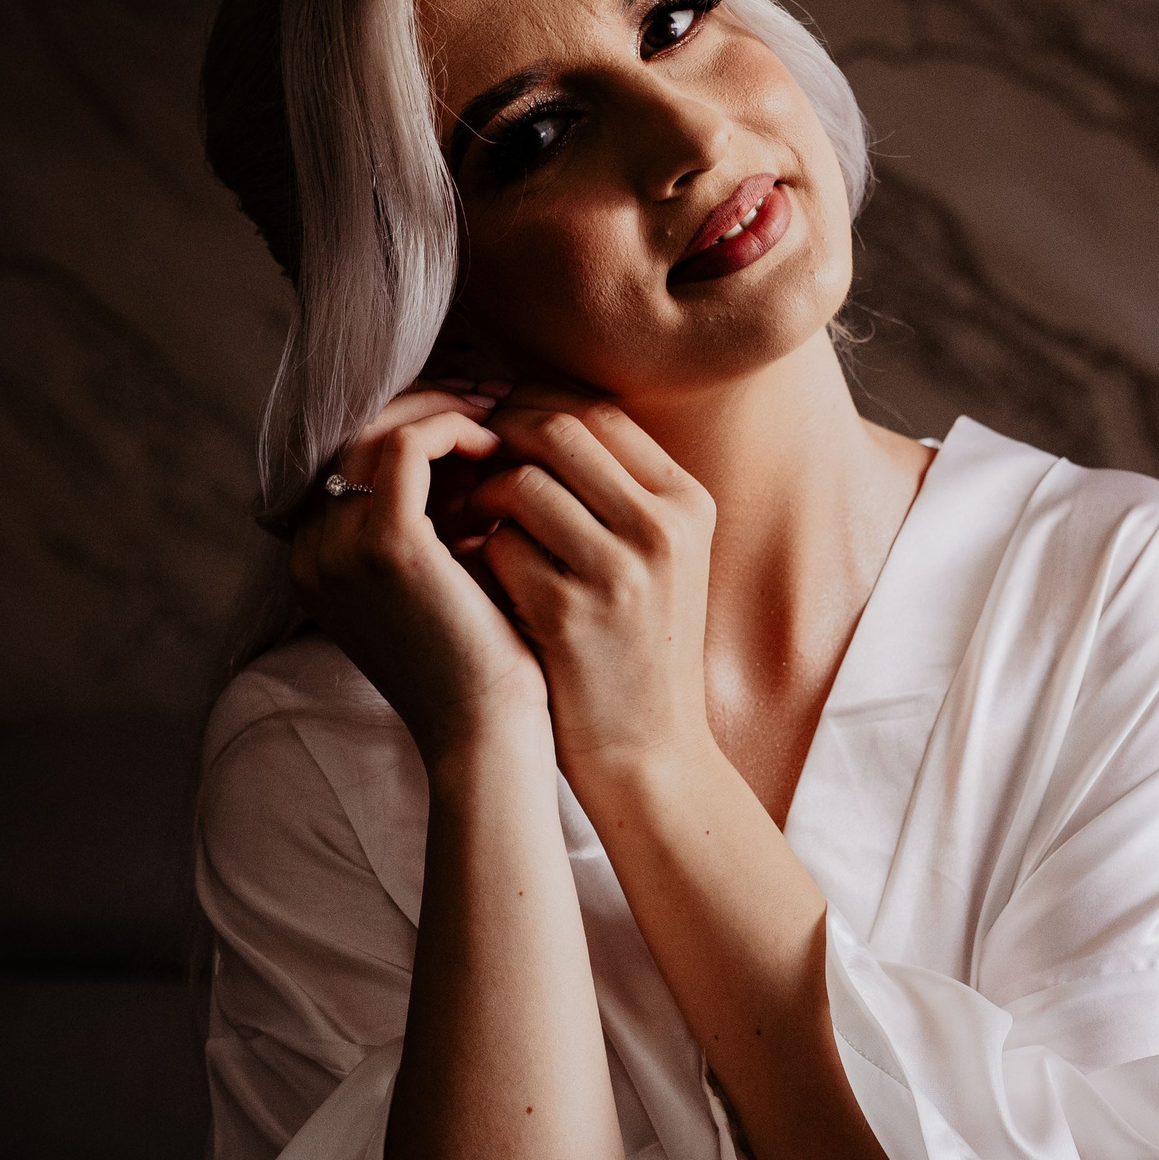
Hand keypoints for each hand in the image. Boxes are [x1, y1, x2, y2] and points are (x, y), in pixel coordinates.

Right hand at [289, 387, 547, 764]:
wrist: (488, 734)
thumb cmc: (481, 664)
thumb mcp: (442, 581)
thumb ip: (433, 521)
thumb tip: (468, 449)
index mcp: (315, 563)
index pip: (347, 460)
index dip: (408, 426)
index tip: (470, 413)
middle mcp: (311, 552)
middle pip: (354, 437)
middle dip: (423, 408)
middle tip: (487, 396)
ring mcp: (339, 548)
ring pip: (377, 431)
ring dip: (441, 414)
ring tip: (497, 419)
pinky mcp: (384, 544)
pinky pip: (405, 447)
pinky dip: (451, 430)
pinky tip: (495, 446)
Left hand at [464, 403, 717, 796]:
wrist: (649, 752)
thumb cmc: (642, 647)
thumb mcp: (663, 560)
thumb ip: (620, 489)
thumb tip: (539, 414)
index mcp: (689, 504)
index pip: (600, 413)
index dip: (537, 407)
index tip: (501, 427)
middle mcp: (662, 529)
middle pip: (559, 430)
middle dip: (501, 437)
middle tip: (469, 460)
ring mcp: (617, 572)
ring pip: (522, 482)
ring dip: (482, 495)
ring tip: (471, 518)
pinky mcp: (567, 615)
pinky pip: (499, 544)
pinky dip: (478, 550)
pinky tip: (475, 568)